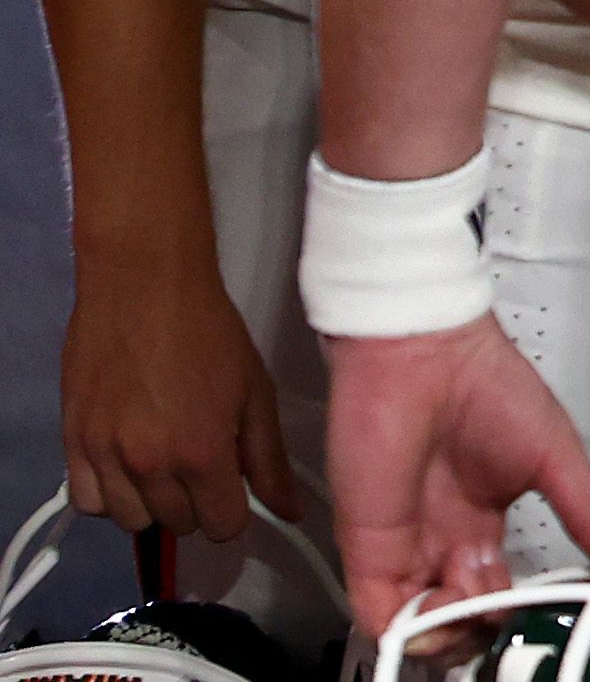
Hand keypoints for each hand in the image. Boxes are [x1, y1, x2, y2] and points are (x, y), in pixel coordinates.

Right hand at [62, 249, 295, 540]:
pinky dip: (109, 494)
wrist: (145, 288)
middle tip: (200, 461)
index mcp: (202, 454)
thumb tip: (292, 510)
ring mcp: (105, 455)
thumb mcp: (256, 393)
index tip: (232, 485)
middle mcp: (150, 464)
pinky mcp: (72, 442)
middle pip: (178, 525)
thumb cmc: (210, 334)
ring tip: (165, 462)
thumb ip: (269, 459)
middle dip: (196, 502)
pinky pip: (88, 501)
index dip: (233, 511)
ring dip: (153, 501)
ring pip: (131, 521)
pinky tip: (127, 465)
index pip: (221, 527)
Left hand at [326, 318, 589, 634]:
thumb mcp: (558, 458)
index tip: (542, 609)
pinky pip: (381, 615)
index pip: (495, 592)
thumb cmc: (490, 389)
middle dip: (483, 628)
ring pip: (422, 626)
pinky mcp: (368, 550)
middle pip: (459, 618)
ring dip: (451, 635)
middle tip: (500, 608)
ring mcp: (404, 548)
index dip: (515, 611)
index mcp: (483, 523)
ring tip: (470, 607)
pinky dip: (411, 632)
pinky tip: (440, 614)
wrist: (425, 357)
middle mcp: (442, 541)